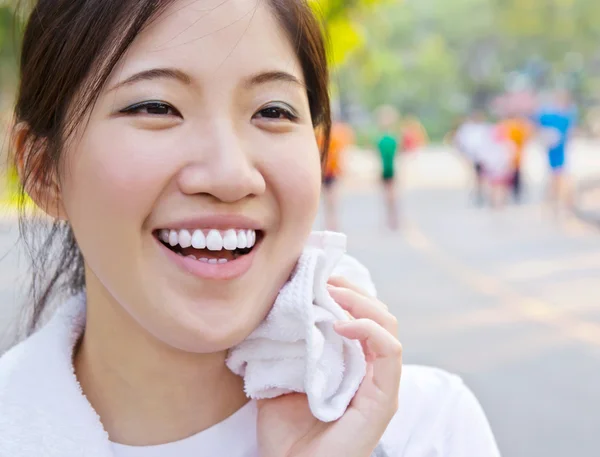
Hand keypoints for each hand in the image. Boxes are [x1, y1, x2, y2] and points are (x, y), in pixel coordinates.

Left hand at [257, 276, 401, 456]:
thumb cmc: (286, 435)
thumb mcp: (278, 379)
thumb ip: (282, 348)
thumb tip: (268, 311)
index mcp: (350, 364)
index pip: (359, 315)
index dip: (343, 289)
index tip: (316, 276)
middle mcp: (370, 370)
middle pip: (377, 314)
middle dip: (352, 290)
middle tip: (323, 280)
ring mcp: (380, 384)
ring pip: (388, 326)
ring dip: (361, 302)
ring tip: (332, 294)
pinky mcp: (384, 398)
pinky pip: (389, 352)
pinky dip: (369, 329)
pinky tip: (341, 323)